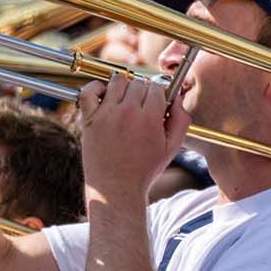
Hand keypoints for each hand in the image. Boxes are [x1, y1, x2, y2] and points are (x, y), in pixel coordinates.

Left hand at [76, 74, 189, 201]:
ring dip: (123, 88)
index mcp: (150, 118)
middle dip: (143, 93)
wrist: (116, 188)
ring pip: (117, 81)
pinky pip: (89, 90)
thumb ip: (181, 119)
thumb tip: (177, 97)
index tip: (156, 105)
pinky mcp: (89, 119)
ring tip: (124, 103)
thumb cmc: (144, 169)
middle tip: (141, 108)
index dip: (159, 96)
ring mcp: (106, 114)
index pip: (157, 87)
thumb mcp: (171, 147)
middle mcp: (127, 112)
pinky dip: (95, 88)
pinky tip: (103, 97)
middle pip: (138, 83)